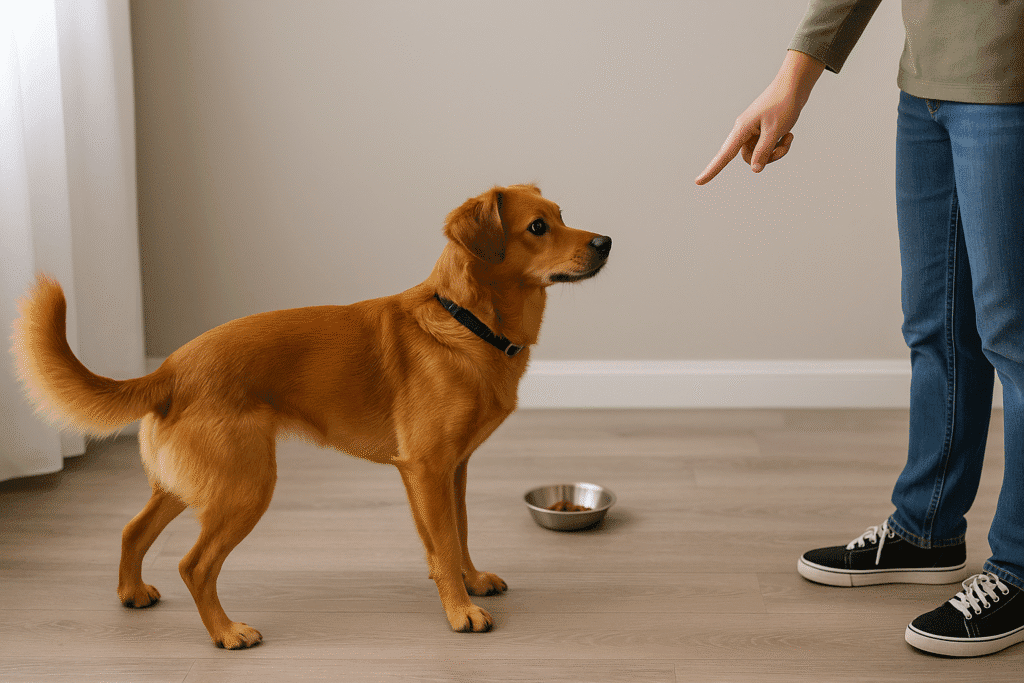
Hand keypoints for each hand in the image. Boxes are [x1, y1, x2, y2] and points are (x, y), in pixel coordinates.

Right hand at [695, 51, 824, 185]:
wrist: (794, 86)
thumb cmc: (783, 105)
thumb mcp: (774, 130)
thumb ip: (763, 151)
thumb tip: (755, 169)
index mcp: (742, 129)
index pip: (724, 155)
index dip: (711, 170)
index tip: (698, 182)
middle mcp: (744, 131)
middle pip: (748, 157)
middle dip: (767, 158)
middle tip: (783, 146)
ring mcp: (753, 131)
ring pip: (759, 154)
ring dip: (775, 151)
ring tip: (788, 137)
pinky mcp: (763, 130)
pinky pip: (766, 147)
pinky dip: (778, 145)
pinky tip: (788, 135)